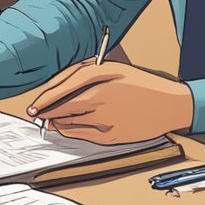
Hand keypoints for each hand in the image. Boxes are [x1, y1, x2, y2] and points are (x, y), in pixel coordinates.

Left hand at [26, 62, 193, 144]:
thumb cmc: (140, 84)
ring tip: (50, 120)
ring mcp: (106, 117)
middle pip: (63, 105)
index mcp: (102, 75)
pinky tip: (64, 127)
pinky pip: (81, 135)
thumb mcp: (113, 69)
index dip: (45, 97)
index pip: (63, 86)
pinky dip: (69, 131)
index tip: (35, 103)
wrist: (169, 105)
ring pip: (69, 121)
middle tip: (37, 113)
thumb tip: (57, 87)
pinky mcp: (111, 135)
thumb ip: (84, 73)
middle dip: (46, 111)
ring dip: (56, 121)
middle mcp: (102, 96)